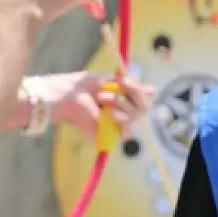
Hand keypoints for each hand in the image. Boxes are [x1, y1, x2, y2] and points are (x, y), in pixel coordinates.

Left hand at [27, 71, 152, 134]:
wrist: (63, 97)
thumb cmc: (79, 87)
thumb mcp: (108, 82)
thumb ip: (129, 87)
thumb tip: (153, 90)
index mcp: (120, 99)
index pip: (142, 98)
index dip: (139, 90)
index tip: (126, 81)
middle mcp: (120, 113)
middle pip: (144, 108)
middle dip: (133, 94)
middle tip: (116, 87)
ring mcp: (115, 125)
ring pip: (136, 116)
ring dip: (122, 103)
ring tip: (102, 99)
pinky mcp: (108, 135)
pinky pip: (126, 130)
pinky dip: (121, 118)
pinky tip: (110, 113)